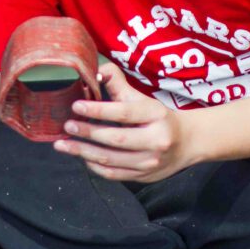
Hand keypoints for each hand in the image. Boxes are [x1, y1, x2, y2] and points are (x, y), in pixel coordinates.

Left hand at [53, 62, 192, 182]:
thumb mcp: (142, 98)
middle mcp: (156, 140)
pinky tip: (80, 156)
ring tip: (62, 144)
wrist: (187, 143)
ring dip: (83, 152)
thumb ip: (118, 83)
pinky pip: (113, 174)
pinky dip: (94, 166)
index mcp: (156, 115)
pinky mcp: (144, 176)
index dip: (98, 110)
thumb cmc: (157, 116)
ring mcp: (150, 161)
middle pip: (116, 138)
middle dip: (88, 132)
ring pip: (111, 159)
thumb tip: (95, 72)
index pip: (124, 112)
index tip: (76, 105)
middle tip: (67, 125)